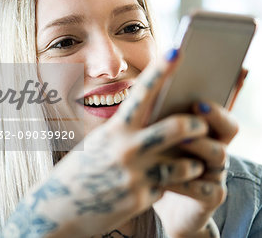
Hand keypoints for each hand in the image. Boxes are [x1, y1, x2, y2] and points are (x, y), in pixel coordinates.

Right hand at [0, 49, 208, 236]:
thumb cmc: (81, 171)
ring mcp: (135, 176)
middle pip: (176, 128)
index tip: (177, 50)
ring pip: (183, 164)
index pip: (141, 93)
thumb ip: (127, 132)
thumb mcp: (100, 144)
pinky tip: (156, 187)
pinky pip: (167, 188)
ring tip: (193, 163)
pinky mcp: (141, 199)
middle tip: (203, 125)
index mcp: (114, 130)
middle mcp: (127, 149)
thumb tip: (156, 117)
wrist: (58, 211)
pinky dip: (167, 187)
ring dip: (193, 163)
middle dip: (196, 124)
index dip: (160, 70)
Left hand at [154, 101, 238, 237]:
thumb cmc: (156, 167)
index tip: (196, 91)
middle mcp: (215, 150)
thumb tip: (146, 98)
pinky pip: (203, 187)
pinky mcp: (211, 197)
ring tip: (182, 139)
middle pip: (229, 128)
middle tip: (197, 106)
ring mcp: (215, 174)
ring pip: (219, 154)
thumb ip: (157, 124)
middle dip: (215, 115)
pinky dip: (184, 181)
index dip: (212, 100)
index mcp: (204, 133)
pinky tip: (164, 178)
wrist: (161, 209)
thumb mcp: (155, 143)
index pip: (217, 111)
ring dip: (201, 144)